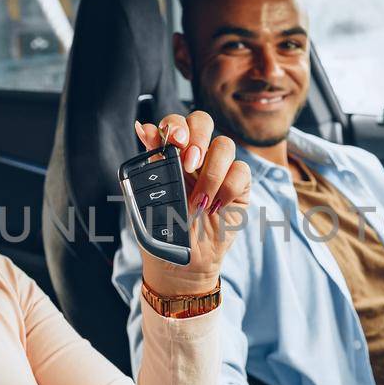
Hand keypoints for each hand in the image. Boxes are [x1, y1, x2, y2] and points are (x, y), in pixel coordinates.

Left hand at [134, 111, 251, 297]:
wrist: (181, 264)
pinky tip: (215, 208)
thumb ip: (149, 162)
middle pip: (203, 121)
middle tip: (188, 163)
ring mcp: (219, 170)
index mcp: (170, 155)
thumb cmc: (162, 232)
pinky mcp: (239, 187)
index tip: (172, 141)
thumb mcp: (148, 197)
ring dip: (210, 172)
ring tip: (199, 201)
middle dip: (197, 136)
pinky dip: (227, 188)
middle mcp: (195, 157)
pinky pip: (241, 171)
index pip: (176, 122)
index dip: (175, 124)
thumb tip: (142, 126)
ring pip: (224, 145)